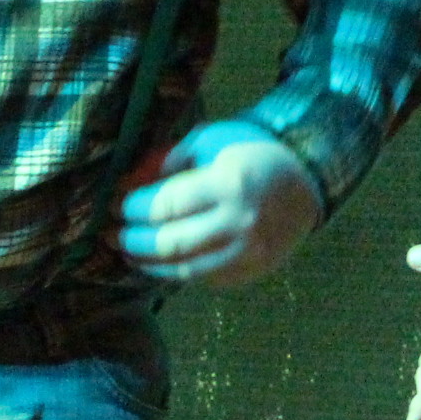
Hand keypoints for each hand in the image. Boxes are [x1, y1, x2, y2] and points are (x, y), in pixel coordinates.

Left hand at [118, 123, 324, 286]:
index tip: (116, 204)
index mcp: (229, 185)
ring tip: (128, 253)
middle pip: (171, 244)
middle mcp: (240, 223)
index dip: (134, 208)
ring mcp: (248, 253)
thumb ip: (173, 161)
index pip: (167, 206)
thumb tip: (133, 183)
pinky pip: (204, 279)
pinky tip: (159, 262)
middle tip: (113, 233)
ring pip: (185, 270)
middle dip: (133, 240)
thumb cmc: (253, 154)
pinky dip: (176, 272)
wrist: (307, 182)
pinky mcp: (251, 271)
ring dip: (149, 264)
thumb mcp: (213, 140)